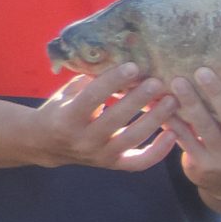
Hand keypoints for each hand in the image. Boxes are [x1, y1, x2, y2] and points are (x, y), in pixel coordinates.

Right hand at [30, 66, 179, 171]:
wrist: (47, 145)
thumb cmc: (61, 110)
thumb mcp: (68, 92)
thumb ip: (91, 79)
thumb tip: (120, 57)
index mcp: (67, 118)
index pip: (92, 97)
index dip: (113, 81)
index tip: (133, 66)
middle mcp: (83, 140)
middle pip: (115, 119)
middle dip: (138, 99)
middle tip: (158, 82)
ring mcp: (99, 155)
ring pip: (132, 139)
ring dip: (155, 120)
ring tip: (172, 101)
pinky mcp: (113, 164)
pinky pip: (139, 162)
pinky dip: (159, 151)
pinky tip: (173, 133)